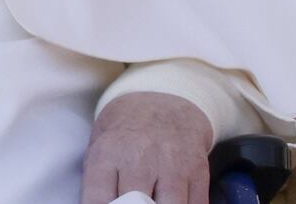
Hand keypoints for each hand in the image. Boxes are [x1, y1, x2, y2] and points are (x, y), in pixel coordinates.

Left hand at [80, 92, 212, 203]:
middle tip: (131, 202)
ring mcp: (172, 165)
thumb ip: (98, 182)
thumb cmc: (125, 133)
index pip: (99, 199)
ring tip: (152, 201)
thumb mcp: (99, 148)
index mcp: (108, 153)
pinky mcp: (198, 171)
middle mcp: (139, 158)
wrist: (164, 102)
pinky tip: (171, 200)